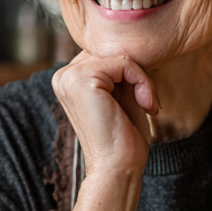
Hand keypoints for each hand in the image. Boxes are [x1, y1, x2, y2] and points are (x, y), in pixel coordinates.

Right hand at [51, 51, 158, 179]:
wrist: (117, 169)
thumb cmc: (124, 138)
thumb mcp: (122, 95)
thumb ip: (120, 69)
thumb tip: (132, 42)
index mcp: (69, 80)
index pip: (108, 55)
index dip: (131, 72)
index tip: (144, 99)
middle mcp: (63, 75)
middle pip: (113, 51)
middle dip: (138, 73)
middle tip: (148, 103)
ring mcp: (69, 76)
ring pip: (120, 55)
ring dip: (142, 79)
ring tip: (146, 105)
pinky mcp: (82, 79)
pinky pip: (125, 62)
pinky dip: (143, 82)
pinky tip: (146, 105)